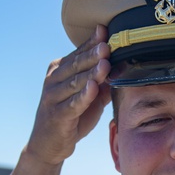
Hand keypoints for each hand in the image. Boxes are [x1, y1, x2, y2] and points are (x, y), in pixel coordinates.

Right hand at [26, 25, 111, 166]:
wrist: (49, 145)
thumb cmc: (71, 117)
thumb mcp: (89, 96)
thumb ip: (103, 82)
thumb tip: (125, 66)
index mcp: (59, 70)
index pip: (78, 53)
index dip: (92, 42)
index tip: (105, 30)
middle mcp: (53, 80)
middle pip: (76, 64)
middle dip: (93, 54)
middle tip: (108, 45)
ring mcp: (52, 97)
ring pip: (74, 82)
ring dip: (90, 72)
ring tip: (104, 63)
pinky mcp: (57, 116)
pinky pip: (72, 104)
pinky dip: (82, 96)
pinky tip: (93, 88)